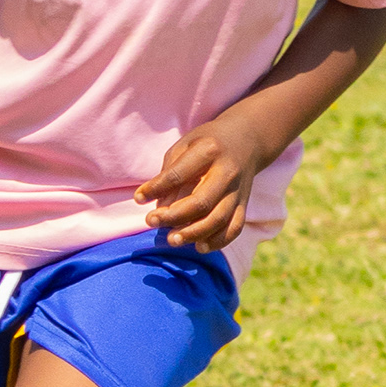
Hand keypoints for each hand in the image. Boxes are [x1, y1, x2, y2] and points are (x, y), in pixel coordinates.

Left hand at [135, 115, 265, 252]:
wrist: (247, 139)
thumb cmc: (208, 142)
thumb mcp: (186, 145)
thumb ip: (170, 172)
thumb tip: (160, 206)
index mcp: (209, 151)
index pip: (178, 175)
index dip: (156, 188)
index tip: (138, 198)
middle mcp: (226, 173)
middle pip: (201, 202)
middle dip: (173, 216)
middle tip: (151, 221)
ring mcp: (238, 191)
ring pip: (218, 219)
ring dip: (193, 233)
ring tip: (172, 239)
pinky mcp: (243, 204)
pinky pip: (234, 228)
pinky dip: (218, 241)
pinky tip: (199, 246)